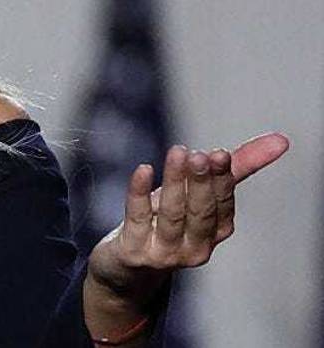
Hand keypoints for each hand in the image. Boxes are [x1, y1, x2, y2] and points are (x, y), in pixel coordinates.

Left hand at [86, 131, 290, 306]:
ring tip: (177, 153)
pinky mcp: (134, 252)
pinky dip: (140, 192)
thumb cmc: (166, 222)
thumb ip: (236, 167)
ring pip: (173, 215)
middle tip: (199, 155)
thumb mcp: (197, 193)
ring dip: (175, 182)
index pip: (223, 204)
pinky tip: (144, 169)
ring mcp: (165, 253)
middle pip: (201, 212)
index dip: (222, 180)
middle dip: (202, 183)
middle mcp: (195, 247)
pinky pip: (138, 218)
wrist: (127, 267)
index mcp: (215, 232)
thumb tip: (281, 140)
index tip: (220, 154)